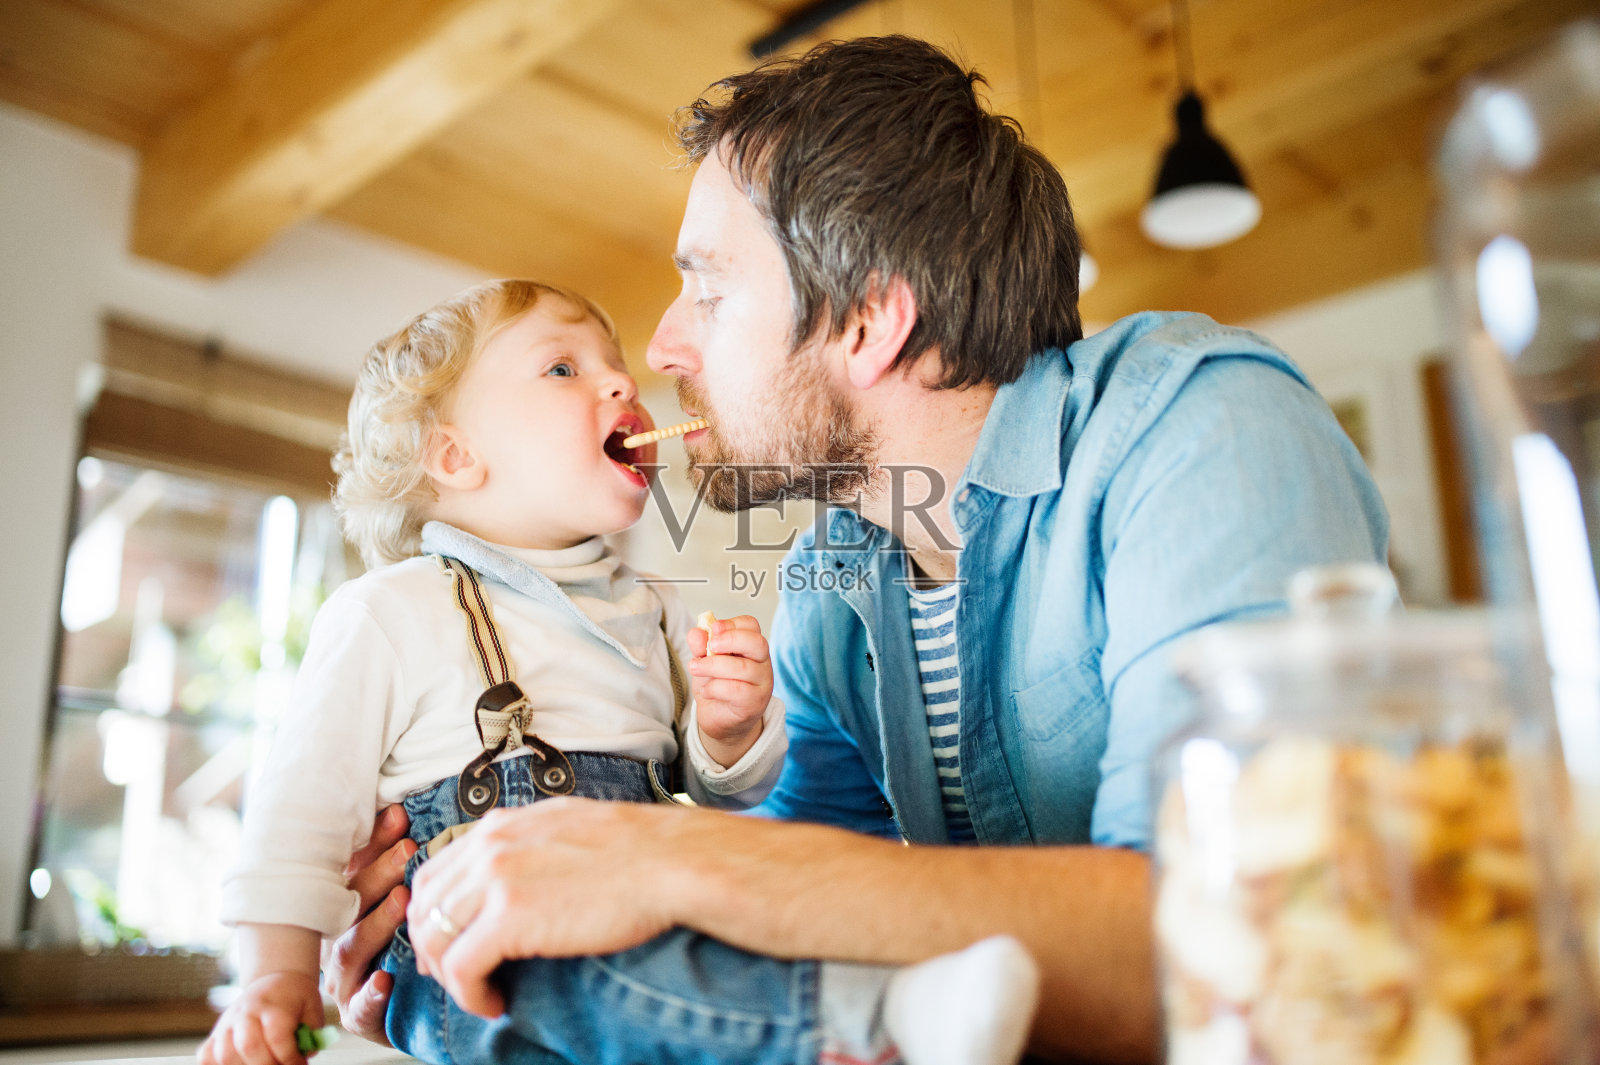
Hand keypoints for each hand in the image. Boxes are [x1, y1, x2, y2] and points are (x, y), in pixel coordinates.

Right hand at [199, 972, 322, 1064]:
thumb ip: (310, 1033)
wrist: (276, 980)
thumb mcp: (312, 1009)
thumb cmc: (296, 999)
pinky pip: (206, 1055)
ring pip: (225, 1054)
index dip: (290, 1057)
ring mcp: (228, 1022)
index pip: (278, 1036)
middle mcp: (247, 1012)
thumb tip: (303, 1055)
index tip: (299, 1063)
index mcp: (274, 1005)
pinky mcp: (216, 1033)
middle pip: (249, 1045)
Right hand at [320, 804, 413, 1045]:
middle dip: (379, 873)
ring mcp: (344, 977)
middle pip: (351, 902)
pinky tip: (386, 980)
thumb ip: (397, 860)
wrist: (397, 1008)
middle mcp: (337, 937)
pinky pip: (359, 1006)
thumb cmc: (398, 944)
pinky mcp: (356, 1014)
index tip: (400, 815)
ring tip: (403, 901)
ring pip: (351, 947)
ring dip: (376, 923)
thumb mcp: (397, 898)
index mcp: (345, 906)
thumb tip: (402, 809)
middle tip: (409, 850)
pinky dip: (371, 994)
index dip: (375, 842)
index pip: (355, 869)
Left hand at [407, 798, 684, 1017]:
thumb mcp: (566, 829)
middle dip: (432, 946)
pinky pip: (461, 967)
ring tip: (476, 991)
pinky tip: (493, 1003)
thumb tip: (519, 876)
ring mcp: (496, 879)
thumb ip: (529, 846)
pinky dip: (469, 994)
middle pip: (424, 904)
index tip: (453, 941)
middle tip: (456, 974)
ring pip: (434, 937)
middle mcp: (489, 846)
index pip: (436, 871)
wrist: (669, 862)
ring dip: (448, 974)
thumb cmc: (637, 851)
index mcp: (502, 826)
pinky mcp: (509, 918)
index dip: (436, 914)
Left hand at [686, 615, 772, 766]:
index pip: (751, 625)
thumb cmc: (716, 684)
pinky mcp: (755, 703)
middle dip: (730, 640)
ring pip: (742, 668)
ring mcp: (762, 683)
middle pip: (757, 643)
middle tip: (709, 646)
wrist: (720, 719)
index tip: (712, 629)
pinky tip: (705, 690)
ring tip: (694, 668)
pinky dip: (715, 688)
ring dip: (713, 665)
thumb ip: (700, 645)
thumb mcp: (704, 660)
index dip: (731, 624)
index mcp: (751, 646)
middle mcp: (762, 662)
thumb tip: (696, 632)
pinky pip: (736, 690)